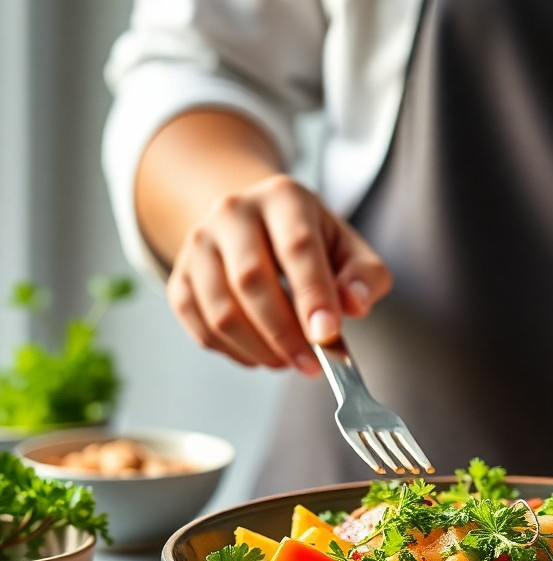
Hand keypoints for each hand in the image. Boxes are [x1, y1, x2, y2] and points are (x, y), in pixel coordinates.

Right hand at [166, 174, 390, 373]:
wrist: (258, 225)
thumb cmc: (313, 242)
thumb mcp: (350, 249)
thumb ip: (364, 276)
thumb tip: (355, 303)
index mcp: (284, 197)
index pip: (297, 246)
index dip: (313, 295)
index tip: (327, 335)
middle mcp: (233, 211)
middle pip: (251, 279)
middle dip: (285, 333)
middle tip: (313, 363)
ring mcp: (199, 243)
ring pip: (221, 310)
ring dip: (260, 349)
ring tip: (291, 361)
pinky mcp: (180, 276)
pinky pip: (200, 326)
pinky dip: (234, 352)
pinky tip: (262, 355)